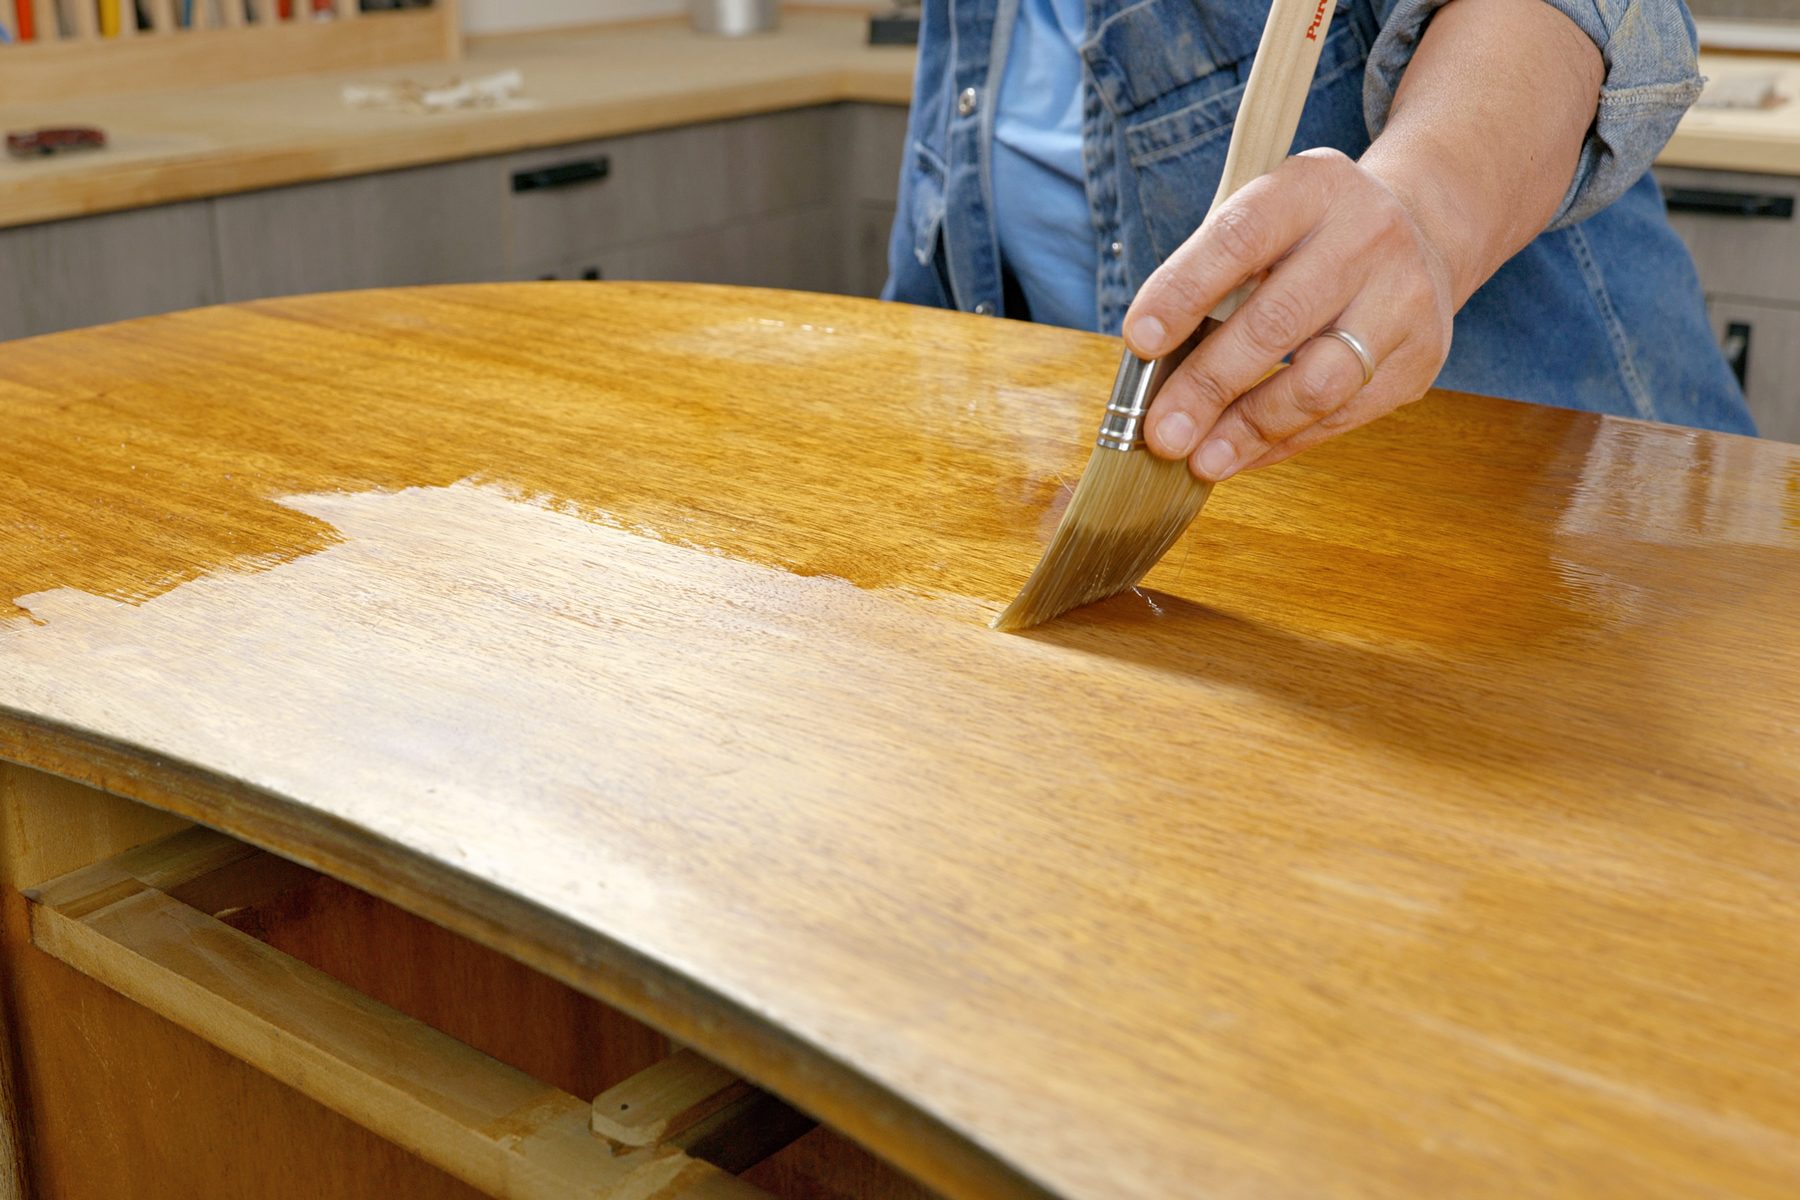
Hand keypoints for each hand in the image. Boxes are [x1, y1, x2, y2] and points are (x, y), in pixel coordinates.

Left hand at [1121, 148, 1456, 480]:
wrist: (1422, 230)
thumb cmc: (1308, 238)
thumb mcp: (1264, 222)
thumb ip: (1212, 279)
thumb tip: (1152, 373)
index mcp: (1313, 188)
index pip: (1238, 239)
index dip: (1184, 292)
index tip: (1139, 343)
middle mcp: (1367, 236)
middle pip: (1277, 322)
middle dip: (1208, 385)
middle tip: (1161, 432)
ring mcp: (1403, 298)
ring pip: (1318, 383)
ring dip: (1249, 430)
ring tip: (1200, 460)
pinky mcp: (1420, 357)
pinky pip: (1342, 415)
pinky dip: (1282, 443)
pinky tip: (1240, 455)